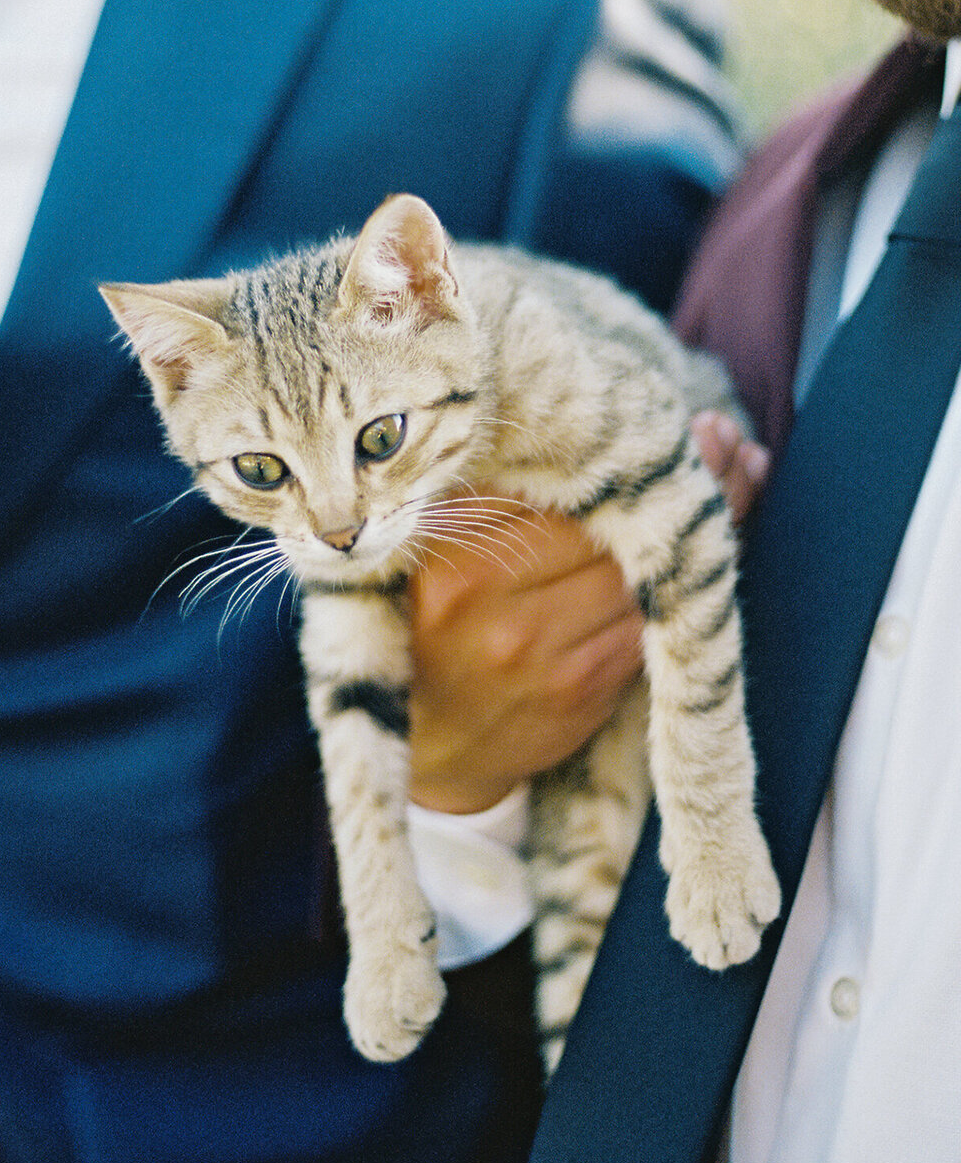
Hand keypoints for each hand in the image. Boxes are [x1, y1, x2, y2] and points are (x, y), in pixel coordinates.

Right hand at [406, 411, 770, 815]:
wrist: (422, 747)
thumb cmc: (423, 625)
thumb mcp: (424, 555)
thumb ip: (482, 501)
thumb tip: (573, 428)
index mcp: (452, 557)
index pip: (551, 487)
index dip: (614, 450)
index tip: (656, 415)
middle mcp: (497, 606)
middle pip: (611, 524)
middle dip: (678, 475)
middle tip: (721, 430)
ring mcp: (544, 654)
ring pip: (646, 573)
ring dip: (707, 520)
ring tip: (740, 466)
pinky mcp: (583, 692)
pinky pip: (651, 621)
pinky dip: (691, 578)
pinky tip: (722, 538)